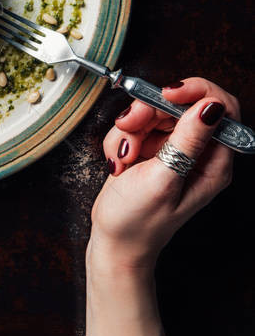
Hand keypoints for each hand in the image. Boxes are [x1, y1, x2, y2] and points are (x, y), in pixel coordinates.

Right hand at [88, 78, 239, 272]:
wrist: (114, 243)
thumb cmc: (139, 223)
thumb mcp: (163, 179)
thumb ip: (188, 140)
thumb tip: (212, 106)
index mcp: (214, 163)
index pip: (221, 108)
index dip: (197, 93)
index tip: (168, 94)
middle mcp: (198, 153)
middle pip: (181, 105)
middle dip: (149, 112)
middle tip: (129, 126)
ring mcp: (173, 149)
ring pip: (153, 112)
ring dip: (130, 129)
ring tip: (122, 158)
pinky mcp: (151, 148)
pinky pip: (135, 125)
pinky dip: (120, 139)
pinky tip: (118, 162)